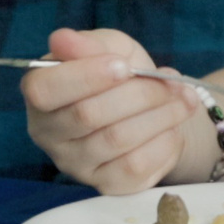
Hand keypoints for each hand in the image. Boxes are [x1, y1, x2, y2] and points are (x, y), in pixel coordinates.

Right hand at [21, 28, 203, 193]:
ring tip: (184, 98)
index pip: (44, 91)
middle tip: (170, 80)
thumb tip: (62, 38)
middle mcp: (48, 134)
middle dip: (139, 93)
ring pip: (117, 140)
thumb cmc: (119, 74)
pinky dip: (163, 142)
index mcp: (40, 94)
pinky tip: (174, 126)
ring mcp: (75, 165)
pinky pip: (136, 167)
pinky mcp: (105, 185)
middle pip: (88, 115)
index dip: (85, 77)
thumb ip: (88, 44)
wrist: (148, 109)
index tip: (123, 66)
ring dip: (159, 115)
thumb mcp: (108, 47)